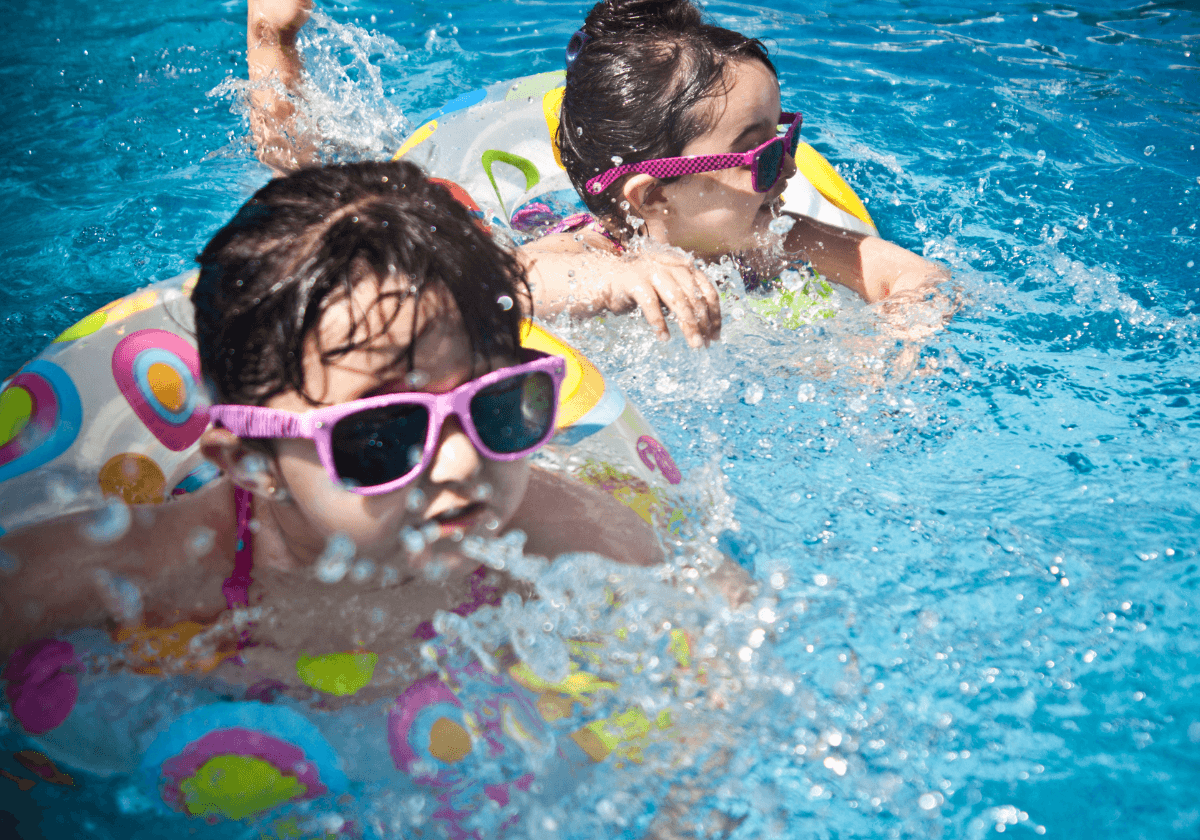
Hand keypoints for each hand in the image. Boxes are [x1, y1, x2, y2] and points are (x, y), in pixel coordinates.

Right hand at [601, 252, 720, 347]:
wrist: (608, 278)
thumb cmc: (642, 288)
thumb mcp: (669, 291)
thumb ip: (686, 300)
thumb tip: (708, 326)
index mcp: (684, 267)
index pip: (708, 291)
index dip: (715, 315)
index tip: (716, 336)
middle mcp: (671, 266)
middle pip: (695, 298)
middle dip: (704, 324)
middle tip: (705, 344)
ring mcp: (653, 271)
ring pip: (679, 301)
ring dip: (689, 326)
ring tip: (694, 344)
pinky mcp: (635, 281)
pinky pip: (651, 305)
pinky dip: (659, 323)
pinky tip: (664, 337)